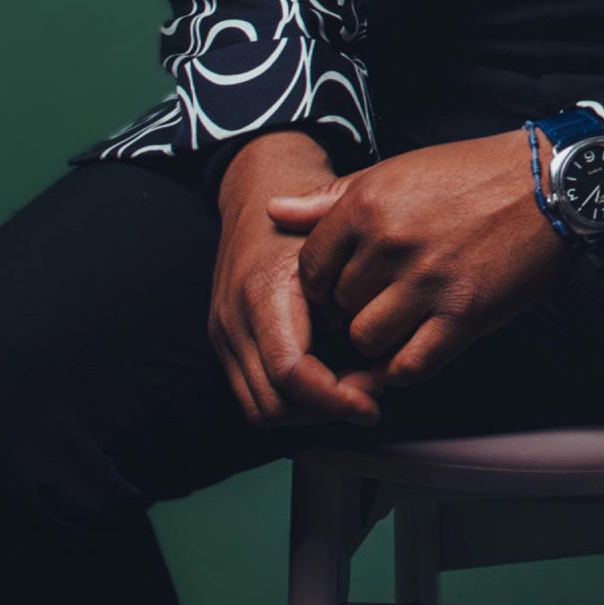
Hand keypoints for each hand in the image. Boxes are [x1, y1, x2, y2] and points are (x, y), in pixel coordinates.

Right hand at [208, 130, 385, 427]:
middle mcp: (233, 319)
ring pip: (261, 409)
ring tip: (355, 389)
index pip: (290, 372)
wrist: (256, 194)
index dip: (335, 397)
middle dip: (325, 410)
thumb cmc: (307, 215)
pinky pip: (255, 395)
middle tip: (371, 394)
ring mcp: (223, 335)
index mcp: (263, 293)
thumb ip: (359, 294)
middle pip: (272, 404)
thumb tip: (380, 363)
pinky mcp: (225, 344)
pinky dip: (295, 400)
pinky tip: (333, 381)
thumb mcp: (339, 241)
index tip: (374, 398)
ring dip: (311, 410)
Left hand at [266, 131, 567, 409]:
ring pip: (367, 338)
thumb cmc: (470, 175)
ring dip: (375, 341)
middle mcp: (392, 243)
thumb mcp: (394, 172)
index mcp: (368, 205)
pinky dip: (403, 367)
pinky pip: (412, 363)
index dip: (319, 288)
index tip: (339, 291)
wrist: (548, 182)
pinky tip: (412, 349)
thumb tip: (274, 212)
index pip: (310, 268)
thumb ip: (331, 198)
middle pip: (339, 306)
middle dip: (349, 313)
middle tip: (372, 308)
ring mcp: (428, 281)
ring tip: (394, 327)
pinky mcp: (464, 313)